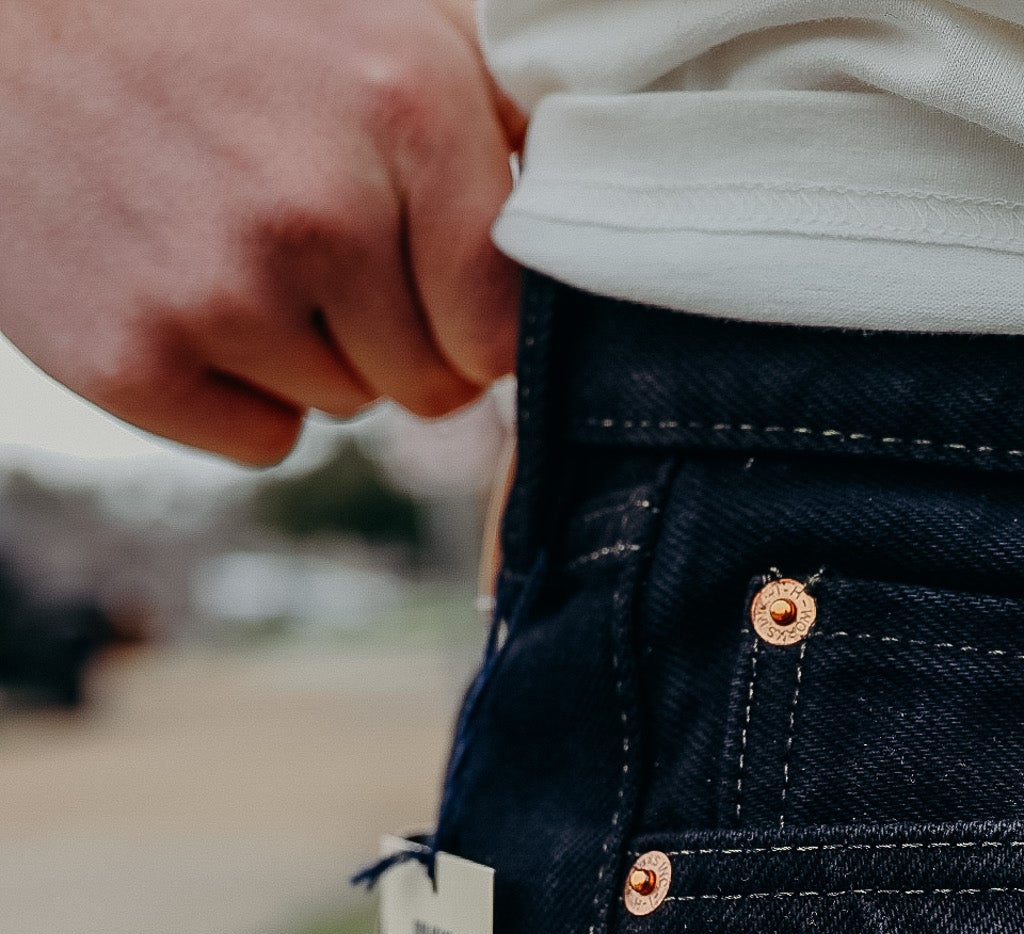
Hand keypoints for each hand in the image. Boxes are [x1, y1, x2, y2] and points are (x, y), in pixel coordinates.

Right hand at [0, 0, 522, 463]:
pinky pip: (265, 441)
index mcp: (407, 110)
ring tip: (238, 244)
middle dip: (399, 334)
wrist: (2, 22)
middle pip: (437, 381)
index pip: (509, 320)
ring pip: (350, 407)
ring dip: (315, 354)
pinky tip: (187, 293)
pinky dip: (239, 393)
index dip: (483, 320)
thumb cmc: (223, 21)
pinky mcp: (130, 359)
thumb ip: (502, 114)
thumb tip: (603, 201)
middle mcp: (322, 208)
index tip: (443, 287)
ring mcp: (220, 289)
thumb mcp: (389, 17)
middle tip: (317, 245)